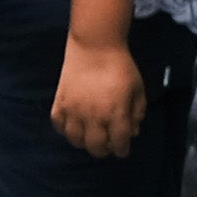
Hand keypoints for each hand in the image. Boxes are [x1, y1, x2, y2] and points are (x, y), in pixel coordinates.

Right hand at [53, 29, 144, 158]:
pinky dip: (66, 131)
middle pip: (96, 147)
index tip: (123, 150)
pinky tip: (74, 127)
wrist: (95, 46)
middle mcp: (93, 116)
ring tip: (91, 138)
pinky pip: (59, 126)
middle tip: (108, 146)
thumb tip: (133, 132)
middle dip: (104, 150)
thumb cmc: (121, 67)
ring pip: (76, 140)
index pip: (119, 143)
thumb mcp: (138, 90)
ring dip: (85, 143)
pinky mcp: (60, 103)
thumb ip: (137, 113)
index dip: (122, 150)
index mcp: (116, 113)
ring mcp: (74, 111)